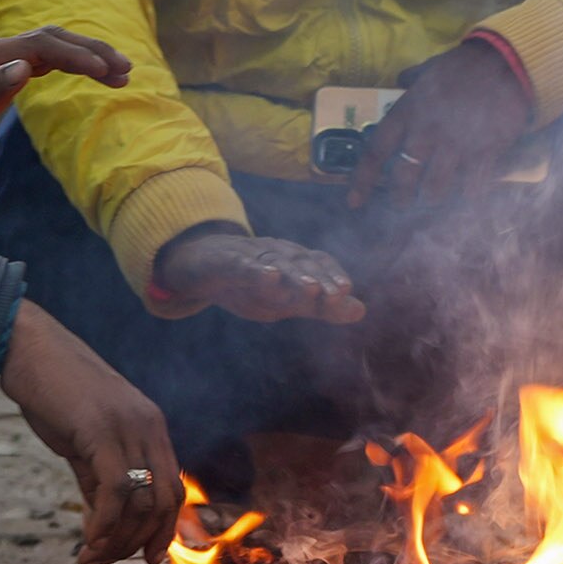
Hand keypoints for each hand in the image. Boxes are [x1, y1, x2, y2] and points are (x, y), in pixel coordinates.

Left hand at [0, 27, 131, 169]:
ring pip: (48, 48)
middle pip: (50, 39)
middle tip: (126, 69)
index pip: (40, 47)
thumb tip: (25, 68)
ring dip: (83, 56)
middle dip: (90, 51)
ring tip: (118, 72)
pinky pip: (40, 62)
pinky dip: (68, 65)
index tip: (106, 74)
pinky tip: (86, 73)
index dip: (76, 57)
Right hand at [0, 302, 179, 563]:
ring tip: (90, 556)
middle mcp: (148, 426)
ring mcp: (128, 426)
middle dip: (139, 541)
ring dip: (119, 539)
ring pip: (142, 500)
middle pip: (164, 500)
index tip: (146, 557)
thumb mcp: (84, 438)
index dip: (163, 528)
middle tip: (107, 561)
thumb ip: (98, 478)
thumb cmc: (52, 391)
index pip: (173, 488)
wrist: (27, 348)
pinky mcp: (101, 430)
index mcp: (151, 426)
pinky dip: (107, 524)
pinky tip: (89, 540)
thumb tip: (104, 523)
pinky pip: (116, 490)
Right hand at [153, 229, 368, 327]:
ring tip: (311, 287)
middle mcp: (276, 252)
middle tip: (336, 293)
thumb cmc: (249, 284)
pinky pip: (243, 265)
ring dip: (294, 274)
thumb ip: (321, 306)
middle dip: (320, 277)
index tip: (346, 290)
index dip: (332, 274)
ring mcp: (251, 254)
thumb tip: (361, 311)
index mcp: (293, 261)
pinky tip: (269, 277)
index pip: (318, 262)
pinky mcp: (227, 261)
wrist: (202, 265)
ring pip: (275, 262)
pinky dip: (256, 270)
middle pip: (301, 261)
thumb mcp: (286, 300)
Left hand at [348, 40, 536, 209]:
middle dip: (401, 198)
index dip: (363, 180)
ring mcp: (455, 146)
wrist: (506, 62)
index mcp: (408, 112)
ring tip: (434, 200)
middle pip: (404, 179)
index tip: (354, 202)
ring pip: (436, 189)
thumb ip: (413, 78)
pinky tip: (469, 193)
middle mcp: (426, 133)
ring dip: (433, 199)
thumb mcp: (431, 68)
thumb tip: (402, 79)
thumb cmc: (464, 64)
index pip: (376, 152)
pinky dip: (469, 194)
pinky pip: (472, 186)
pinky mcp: (484, 153)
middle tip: (404, 204)